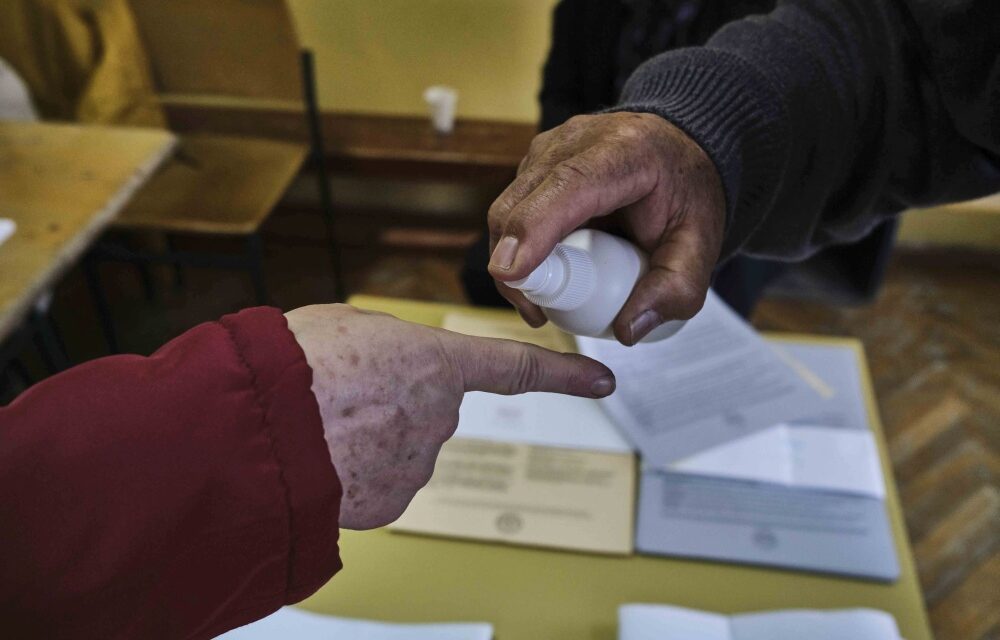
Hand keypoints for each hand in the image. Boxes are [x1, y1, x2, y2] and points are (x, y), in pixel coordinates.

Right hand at [284, 304, 614, 529]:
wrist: (256, 429)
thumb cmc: (295, 365)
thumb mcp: (348, 326)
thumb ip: (389, 347)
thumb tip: (386, 374)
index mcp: (436, 362)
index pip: (516, 367)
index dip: (563, 372)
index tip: (601, 378)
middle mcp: (439, 416)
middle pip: (426, 411)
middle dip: (390, 406)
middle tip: (339, 396)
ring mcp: (416, 464)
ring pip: (396, 449)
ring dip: (364, 440)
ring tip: (320, 425)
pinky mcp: (390, 504)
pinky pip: (376, 483)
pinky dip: (352, 474)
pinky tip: (322, 460)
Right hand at [487, 112, 725, 344]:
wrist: (683, 152)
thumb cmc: (689, 195)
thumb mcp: (701, 245)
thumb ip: (675, 289)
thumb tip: (626, 330)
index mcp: (625, 153)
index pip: (566, 187)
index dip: (532, 230)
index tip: (510, 274)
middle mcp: (577, 141)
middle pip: (522, 200)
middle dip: (513, 261)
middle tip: (537, 314)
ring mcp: (550, 147)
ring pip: (508, 206)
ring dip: (512, 257)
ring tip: (543, 301)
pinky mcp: (536, 162)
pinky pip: (513, 207)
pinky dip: (518, 244)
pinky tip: (544, 272)